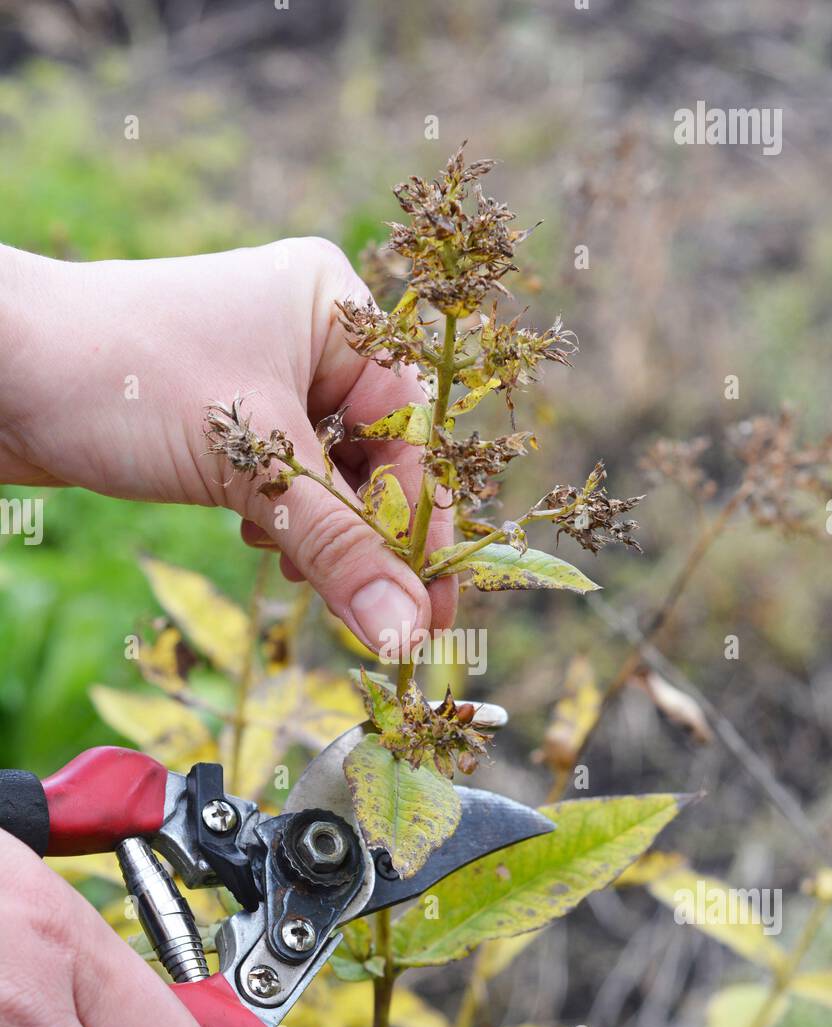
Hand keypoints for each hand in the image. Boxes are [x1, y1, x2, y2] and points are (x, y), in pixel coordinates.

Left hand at [0, 238, 455, 649]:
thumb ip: (338, 552)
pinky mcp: (226, 416)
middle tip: (382, 620)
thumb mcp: (250, 465)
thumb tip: (405, 634)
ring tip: (296, 570)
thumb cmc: (123, 379)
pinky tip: (260, 543)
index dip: (423, 527)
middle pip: (377, 457)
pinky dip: (282, 522)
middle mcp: (310, 334)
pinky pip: (284, 481)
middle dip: (370, 538)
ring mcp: (265, 374)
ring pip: (329, 477)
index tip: (430, 610)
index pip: (414, 431)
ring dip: (322, 536)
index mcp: (337, 309)